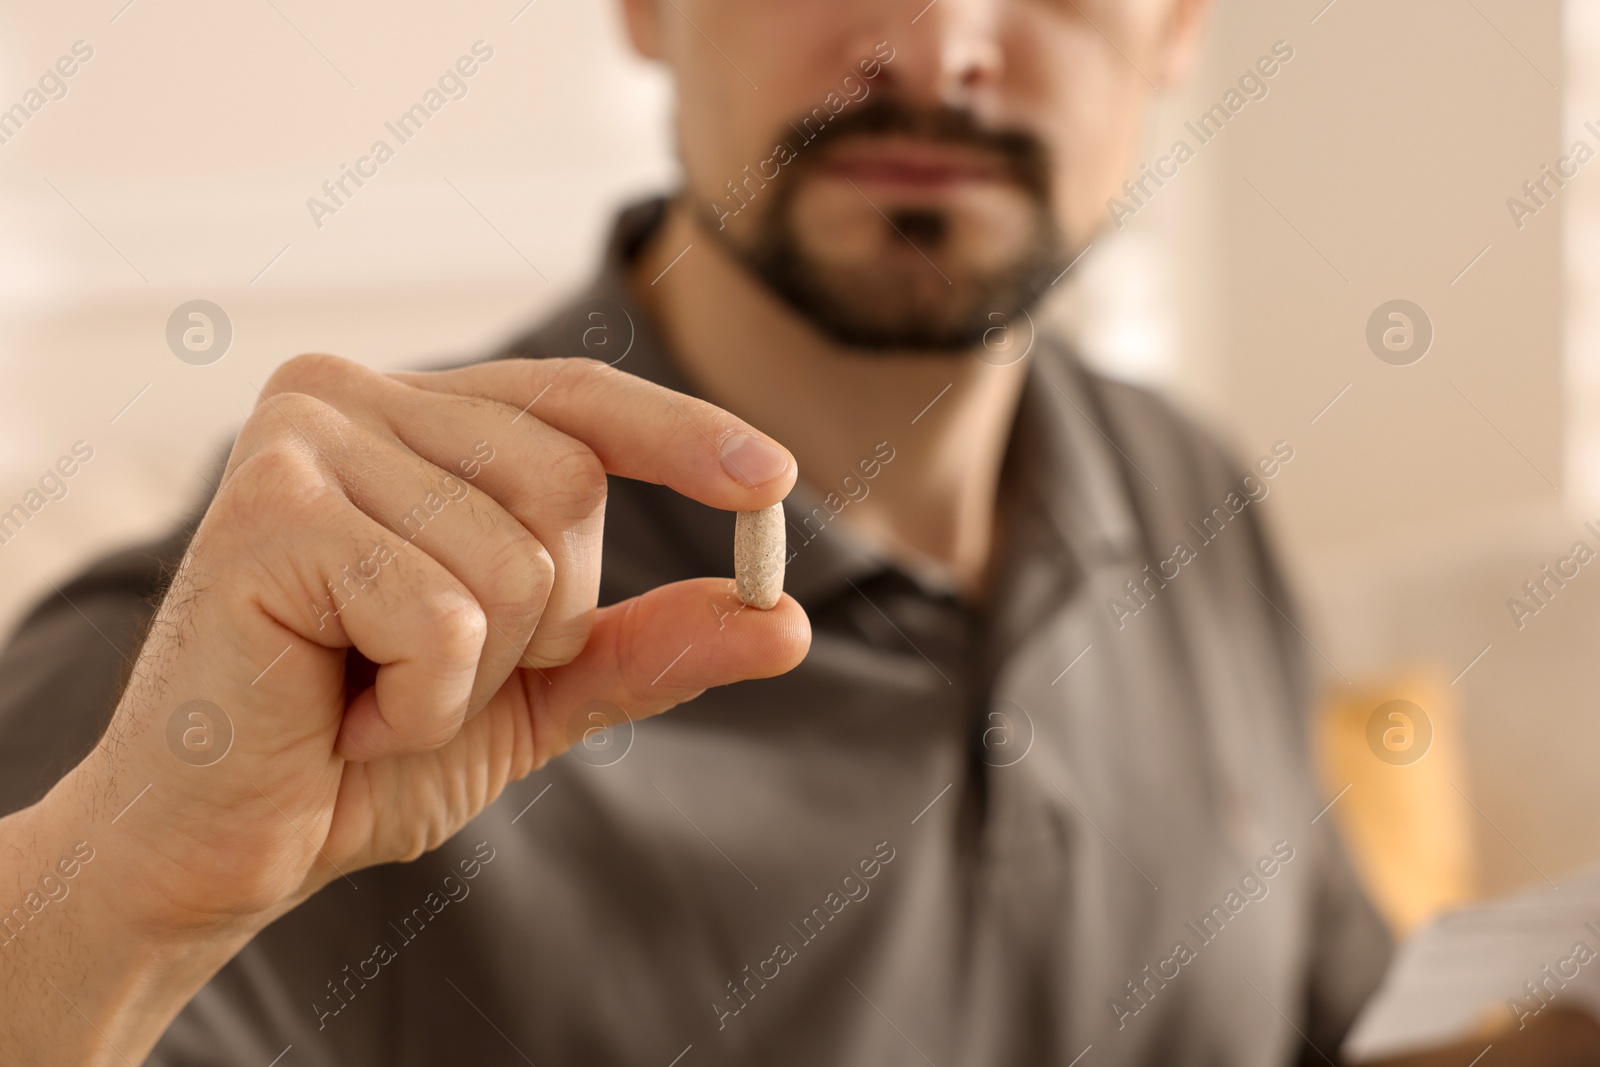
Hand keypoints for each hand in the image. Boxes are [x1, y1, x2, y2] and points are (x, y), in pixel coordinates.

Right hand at [74, 353, 808, 928]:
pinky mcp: (265, 509)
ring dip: (473, 672)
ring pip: (516, 555)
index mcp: (412, 417)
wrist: (222, 844)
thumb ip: (647, 644)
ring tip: (373, 691)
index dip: (682, 435)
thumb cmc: (364, 750)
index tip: (772, 482)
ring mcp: (301, 440)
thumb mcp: (538, 690)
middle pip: (568, 482)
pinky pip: (444, 614)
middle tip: (431, 671)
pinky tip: (338, 712)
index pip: (578, 400)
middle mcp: (349, 396)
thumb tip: (786, 620)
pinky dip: (419, 700)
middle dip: (540, 618)